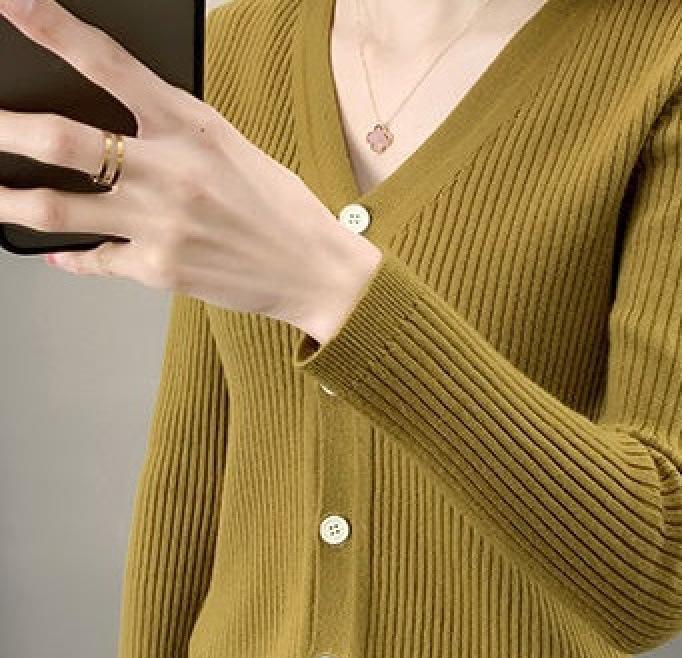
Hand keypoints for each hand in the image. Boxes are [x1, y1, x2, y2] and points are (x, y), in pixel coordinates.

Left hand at [0, 0, 378, 330]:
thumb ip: (177, 134)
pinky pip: (94, 260)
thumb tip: (122, 128)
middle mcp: (170, 171)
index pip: (110, 63)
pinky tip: (59, 254)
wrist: (314, 271)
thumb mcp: (234, 150)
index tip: (13, 4)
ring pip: (57, 207)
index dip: (53, 28)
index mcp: (193, 128)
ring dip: (12, 199)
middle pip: (61, 138)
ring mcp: (159, 223)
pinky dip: (71, 258)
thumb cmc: (282, 209)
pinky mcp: (157, 269)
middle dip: (3, 128)